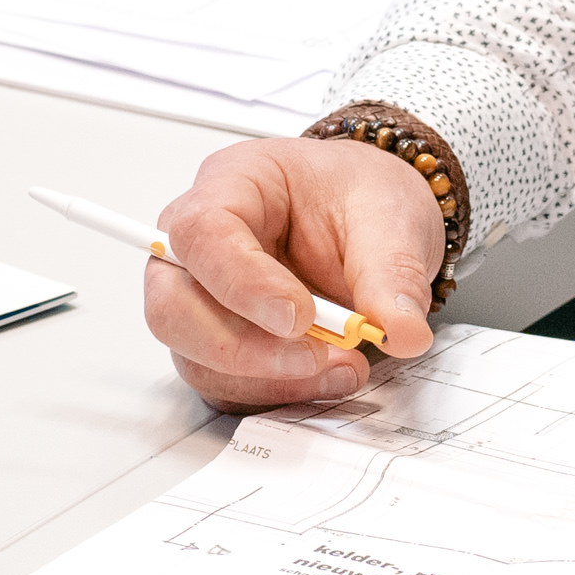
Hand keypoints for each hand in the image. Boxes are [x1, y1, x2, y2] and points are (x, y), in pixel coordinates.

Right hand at [146, 134, 443, 413]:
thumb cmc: (360, 197)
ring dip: (264, 376)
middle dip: (241, 347)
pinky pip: (223, 383)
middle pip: (172, 306)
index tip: (300, 318)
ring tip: (340, 367)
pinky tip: (325, 378)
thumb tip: (401, 331)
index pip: (202, 233)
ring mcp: (203, 297)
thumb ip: (393, 274)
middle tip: (317, 356)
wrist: (372, 221)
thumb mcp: (391, 217)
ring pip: (193, 356)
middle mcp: (200, 244)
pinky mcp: (221, 343)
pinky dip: (273, 390)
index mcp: (232, 184)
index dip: (242, 283)